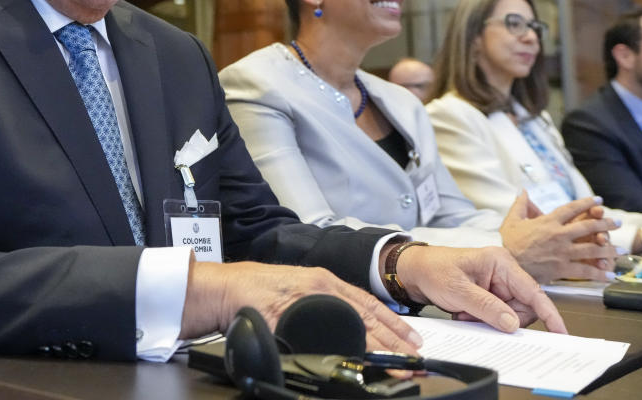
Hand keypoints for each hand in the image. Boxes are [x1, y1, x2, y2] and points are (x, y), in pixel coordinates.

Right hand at [179, 259, 422, 353]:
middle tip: (414, 355)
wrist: (227, 288)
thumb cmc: (257, 291)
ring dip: (379, 345)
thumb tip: (343, 326)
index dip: (392, 321)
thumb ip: (318, 303)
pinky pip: (326, 333)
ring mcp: (309, 298)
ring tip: (398, 362)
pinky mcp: (294, 313)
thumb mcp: (295, 291)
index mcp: (324, 281)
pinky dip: (347, 346)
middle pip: (367, 315)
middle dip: (393, 338)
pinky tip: (362, 358)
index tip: (411, 337)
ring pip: (355, 323)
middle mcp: (321, 285)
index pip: (367, 302)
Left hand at [394, 244, 566, 333]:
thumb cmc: (434, 270)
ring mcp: (498, 285)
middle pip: (523, 308)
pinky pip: (497, 316)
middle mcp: (504, 273)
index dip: (549, 313)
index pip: (533, 291)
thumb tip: (512, 323)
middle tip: (474, 316)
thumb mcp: (459, 290)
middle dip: (502, 319)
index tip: (560, 331)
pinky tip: (464, 312)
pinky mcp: (490, 295)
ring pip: (509, 315)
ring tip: (465, 312)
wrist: (414, 271)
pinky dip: (481, 320)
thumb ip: (487, 307)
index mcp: (501, 262)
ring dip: (489, 320)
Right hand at [499, 192, 618, 281]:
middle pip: (587, 227)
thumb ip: (520, 204)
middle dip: (606, 224)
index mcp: (548, 221)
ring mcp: (561, 252)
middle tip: (618, 223)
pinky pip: (584, 271)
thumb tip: (522, 190)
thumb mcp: (511, 219)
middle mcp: (558, 235)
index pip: (572, 208)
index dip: (587, 203)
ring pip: (591, 249)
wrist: (503, 263)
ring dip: (610, 249)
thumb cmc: (506, 242)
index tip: (599, 201)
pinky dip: (599, 274)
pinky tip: (611, 275)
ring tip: (623, 250)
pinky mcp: (561, 269)